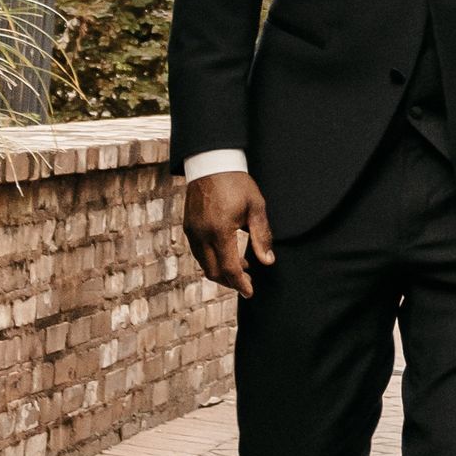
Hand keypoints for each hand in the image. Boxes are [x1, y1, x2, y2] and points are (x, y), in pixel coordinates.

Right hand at [182, 169, 273, 297]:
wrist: (211, 163)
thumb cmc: (237, 183)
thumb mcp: (256, 208)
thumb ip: (262, 236)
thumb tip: (267, 261)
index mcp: (220, 231)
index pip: (230, 268)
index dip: (241, 284)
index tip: (250, 292)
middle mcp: (202, 235)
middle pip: (214, 272)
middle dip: (231, 282)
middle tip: (247, 282)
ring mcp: (192, 232)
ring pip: (204, 264)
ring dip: (221, 271)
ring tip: (242, 266)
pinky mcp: (188, 227)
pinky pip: (199, 252)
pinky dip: (212, 259)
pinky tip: (227, 253)